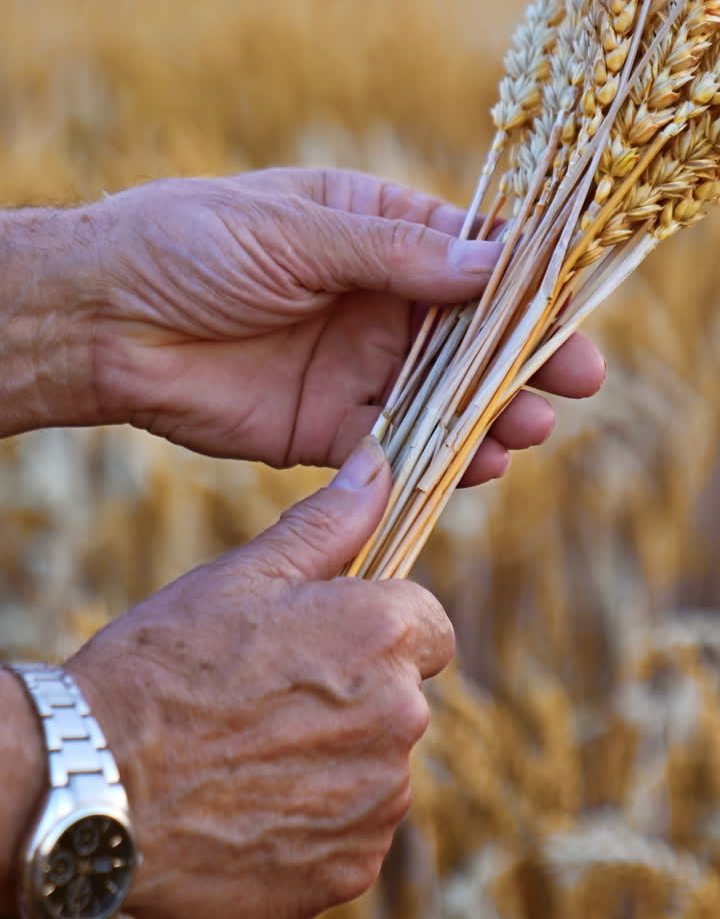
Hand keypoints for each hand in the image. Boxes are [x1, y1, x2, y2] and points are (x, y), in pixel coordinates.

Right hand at [67, 440, 453, 918]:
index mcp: (379, 636)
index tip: (328, 637)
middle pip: (402, 695)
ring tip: (252, 749)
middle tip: (271, 692)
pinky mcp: (349, 867)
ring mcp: (376, 802)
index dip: (379, 626)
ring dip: (336, 757)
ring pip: (378, 764)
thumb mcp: (243, 575)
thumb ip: (329, 524)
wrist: (96, 787)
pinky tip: (252, 801)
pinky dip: (316, 819)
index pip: (428, 625)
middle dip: (354, 690)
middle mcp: (398, 720)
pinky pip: (354, 829)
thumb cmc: (164, 667)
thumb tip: (378, 467)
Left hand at [87, 168, 605, 478]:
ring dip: (492, 412)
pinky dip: (438, 456)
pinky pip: (396, 444)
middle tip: (578, 379)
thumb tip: (493, 263)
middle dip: (525, 356)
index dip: (524, 280)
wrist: (103, 316)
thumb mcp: (297, 229)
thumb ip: (395, 254)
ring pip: (444, 394)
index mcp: (373, 230)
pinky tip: (477, 465)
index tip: (574, 304)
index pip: (467, 254)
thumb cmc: (191, 241)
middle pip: (470, 332)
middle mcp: (376, 299)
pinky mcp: (325, 425)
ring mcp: (354, 364)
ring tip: (531, 428)